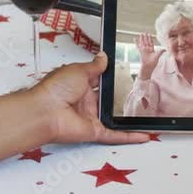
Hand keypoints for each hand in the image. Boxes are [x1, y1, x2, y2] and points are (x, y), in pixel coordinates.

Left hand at [30, 53, 149, 144]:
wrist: (45, 110)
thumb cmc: (55, 89)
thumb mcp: (78, 70)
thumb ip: (94, 66)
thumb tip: (103, 57)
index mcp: (81, 85)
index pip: (99, 81)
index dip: (111, 78)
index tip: (125, 73)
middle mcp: (86, 102)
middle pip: (108, 100)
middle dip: (122, 97)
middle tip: (140, 92)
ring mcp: (91, 117)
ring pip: (114, 119)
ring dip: (128, 118)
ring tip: (147, 114)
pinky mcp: (94, 131)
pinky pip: (115, 135)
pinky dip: (129, 136)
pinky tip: (143, 134)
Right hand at [135, 33, 163, 79]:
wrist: (148, 66)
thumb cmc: (153, 62)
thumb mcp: (158, 56)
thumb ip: (161, 51)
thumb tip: (165, 49)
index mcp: (152, 49)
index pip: (151, 42)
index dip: (150, 38)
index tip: (149, 34)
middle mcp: (147, 49)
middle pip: (146, 42)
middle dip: (146, 37)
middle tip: (145, 32)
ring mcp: (143, 50)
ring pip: (142, 43)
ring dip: (141, 38)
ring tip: (141, 34)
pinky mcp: (140, 51)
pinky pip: (138, 46)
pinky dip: (136, 42)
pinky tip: (135, 39)